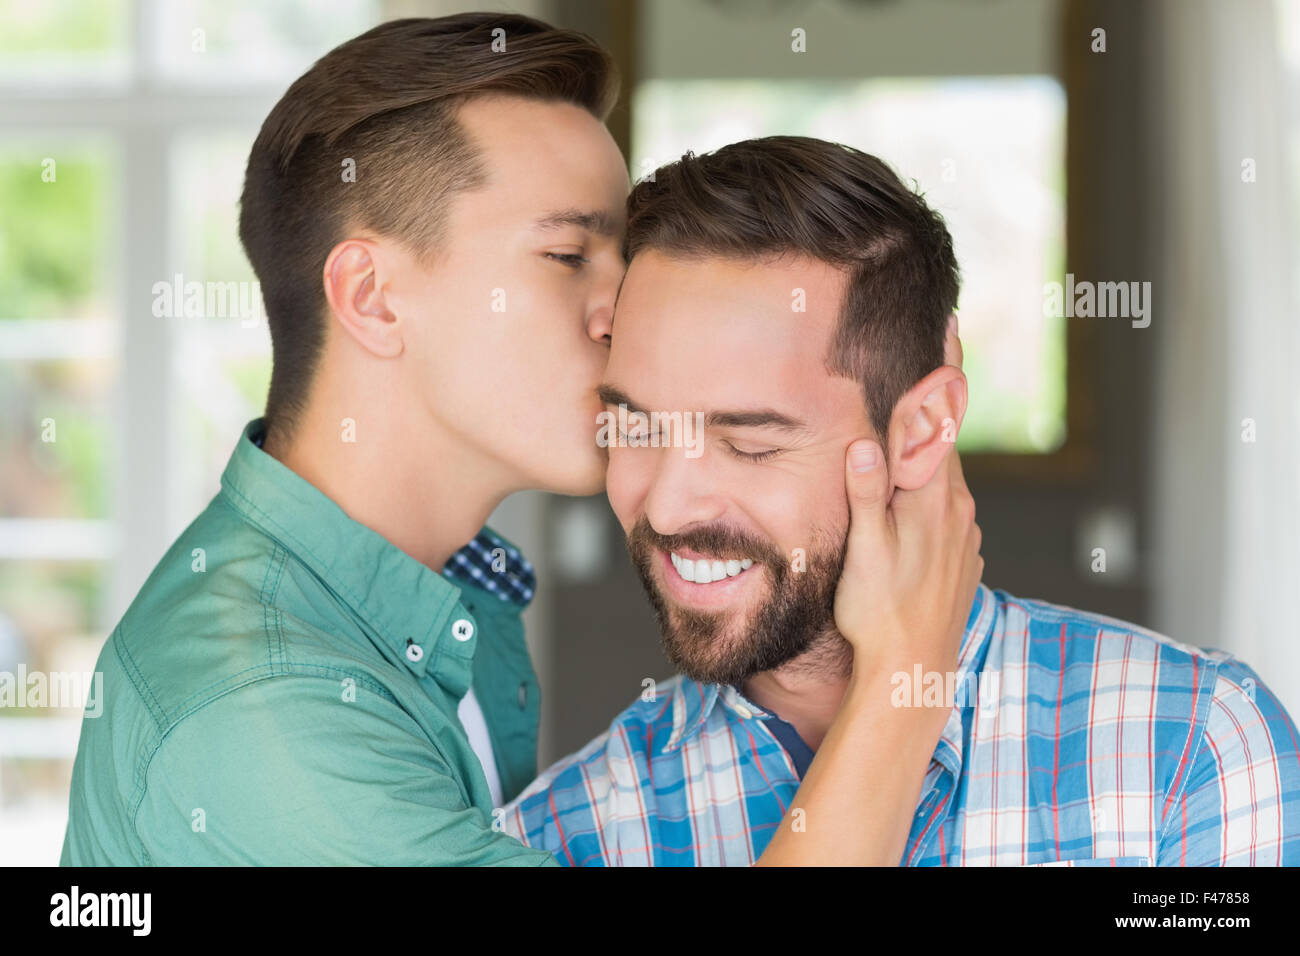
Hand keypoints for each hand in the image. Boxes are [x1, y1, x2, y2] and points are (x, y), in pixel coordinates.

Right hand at [832, 314, 982, 682]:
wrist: (914, 671)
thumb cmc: (880, 611)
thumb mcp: (864, 550)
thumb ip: (867, 493)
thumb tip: (864, 439)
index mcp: (933, 497)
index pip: (941, 418)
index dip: (945, 369)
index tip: (950, 325)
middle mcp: (957, 508)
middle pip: (945, 438)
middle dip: (932, 399)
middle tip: (920, 357)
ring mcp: (963, 532)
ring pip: (944, 473)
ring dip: (929, 445)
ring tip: (909, 421)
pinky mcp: (961, 554)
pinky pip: (946, 505)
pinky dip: (931, 485)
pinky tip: (910, 494)